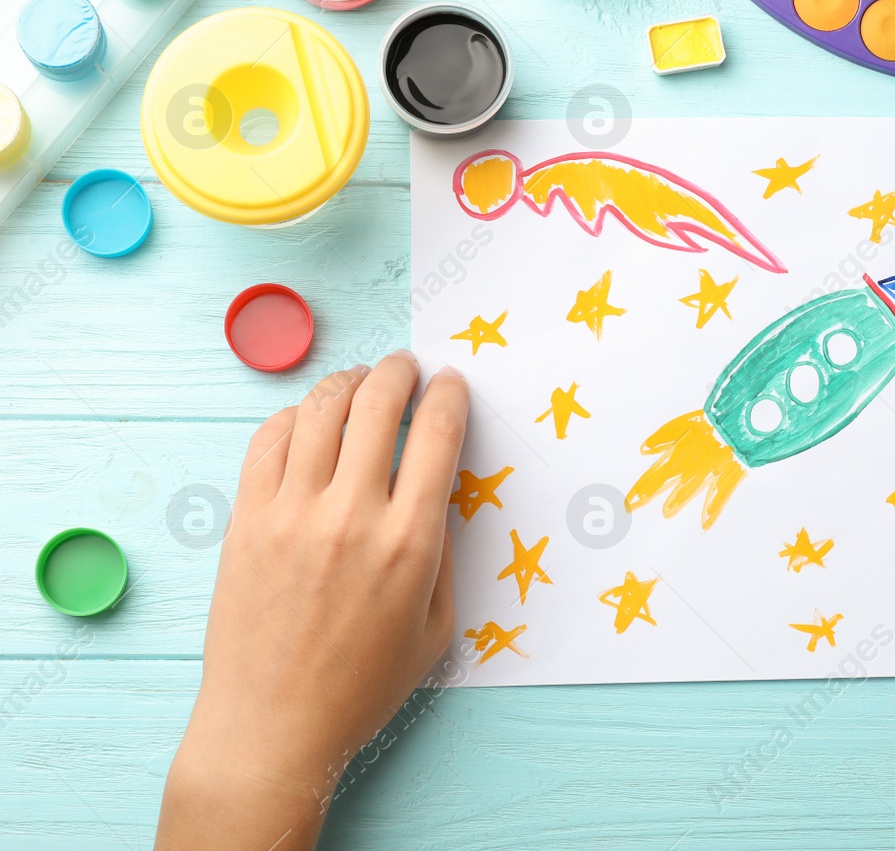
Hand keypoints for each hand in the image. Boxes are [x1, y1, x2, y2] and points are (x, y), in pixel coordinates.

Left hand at [157, 352, 468, 850]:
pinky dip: (292, 415)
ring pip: (319, 410)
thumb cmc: (362, 685)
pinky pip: (267, 441)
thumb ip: (441, 551)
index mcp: (409, 543)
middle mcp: (351, 516)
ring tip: (359, 382)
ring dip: (347, 382)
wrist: (272, 725)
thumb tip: (433, 490)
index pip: (436, 434)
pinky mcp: (246, 520)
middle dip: (399, 371)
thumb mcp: (436, 624)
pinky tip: (308, 419)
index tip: (451, 384)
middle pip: (377, 404)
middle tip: (406, 367)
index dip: (449, 395)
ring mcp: (290, 513)